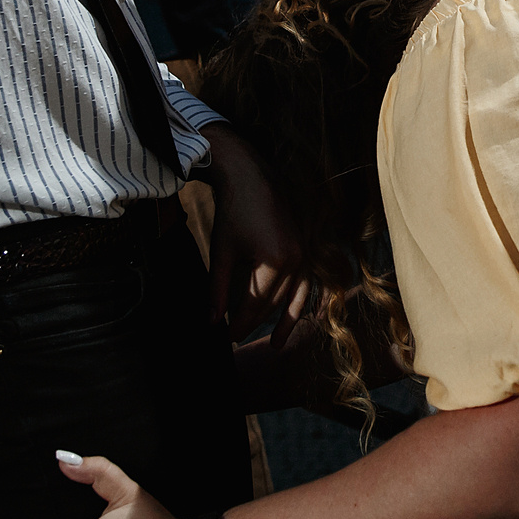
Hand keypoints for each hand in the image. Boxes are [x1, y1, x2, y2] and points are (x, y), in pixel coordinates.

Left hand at [197, 123, 309, 339]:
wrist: (251, 174)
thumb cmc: (233, 211)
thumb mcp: (222, 252)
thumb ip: (217, 290)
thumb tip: (211, 322)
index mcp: (275, 261)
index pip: (256, 304)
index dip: (240, 323)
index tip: (227, 337)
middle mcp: (296, 259)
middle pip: (274, 302)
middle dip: (256, 323)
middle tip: (238, 338)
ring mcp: (305, 252)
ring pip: (296, 295)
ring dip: (287, 321)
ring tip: (277, 345)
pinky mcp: (306, 246)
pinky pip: (308, 281)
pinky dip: (305, 300)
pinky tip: (305, 316)